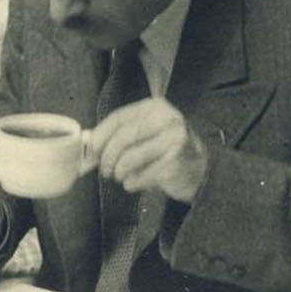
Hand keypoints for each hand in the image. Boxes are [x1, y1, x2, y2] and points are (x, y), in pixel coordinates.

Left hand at [83, 98, 208, 203]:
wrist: (199, 170)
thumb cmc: (165, 151)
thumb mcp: (147, 133)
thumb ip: (122, 134)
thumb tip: (91, 145)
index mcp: (155, 107)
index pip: (119, 117)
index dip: (101, 135)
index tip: (92, 150)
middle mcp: (167, 119)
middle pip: (123, 137)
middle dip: (107, 157)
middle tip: (104, 170)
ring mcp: (174, 140)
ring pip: (130, 158)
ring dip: (119, 172)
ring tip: (119, 177)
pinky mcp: (175, 163)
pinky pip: (140, 176)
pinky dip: (131, 183)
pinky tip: (133, 183)